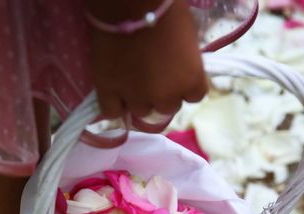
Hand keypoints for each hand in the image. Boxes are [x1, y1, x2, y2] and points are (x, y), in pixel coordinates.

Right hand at [88, 0, 207, 121]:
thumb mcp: (189, 37)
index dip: (185, 84)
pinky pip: (112, 112)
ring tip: (132, 81)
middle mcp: (165, 96)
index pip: (194, 96)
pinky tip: (115, 94)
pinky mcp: (109, 92)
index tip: (177, 72)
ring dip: (139, 100)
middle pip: (167, 107)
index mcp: (191, 80)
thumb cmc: (167, 10)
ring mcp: (136, 97)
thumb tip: (177, 67)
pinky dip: (115, 106)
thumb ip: (186, 60)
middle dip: (162, 94)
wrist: (131, 2)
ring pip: (141, 111)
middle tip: (154, 75)